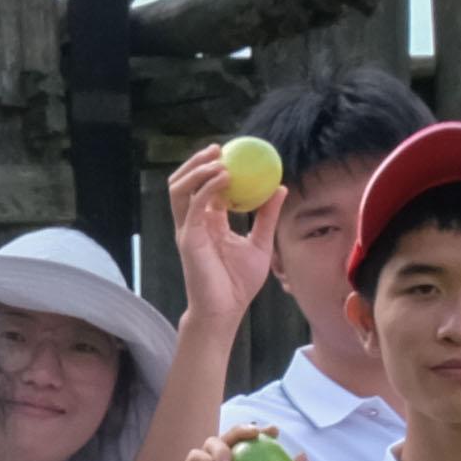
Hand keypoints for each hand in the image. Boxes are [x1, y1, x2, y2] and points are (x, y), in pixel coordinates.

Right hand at [162, 144, 263, 333]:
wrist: (225, 311)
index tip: (229, 152)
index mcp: (208, 223)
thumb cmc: (239, 284)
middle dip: (196, 162)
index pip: (204, 188)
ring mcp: (188, 230)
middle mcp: (194, 223)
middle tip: (218, 148)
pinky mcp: (188, 238)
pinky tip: (224, 178)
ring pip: (179, 190)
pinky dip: (206, 188)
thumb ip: (267, 216)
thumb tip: (281, 187)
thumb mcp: (261, 243)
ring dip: (196, 170)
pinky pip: (194, 206)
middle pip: (184, 183)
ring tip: (217, 159)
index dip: (212, 168)